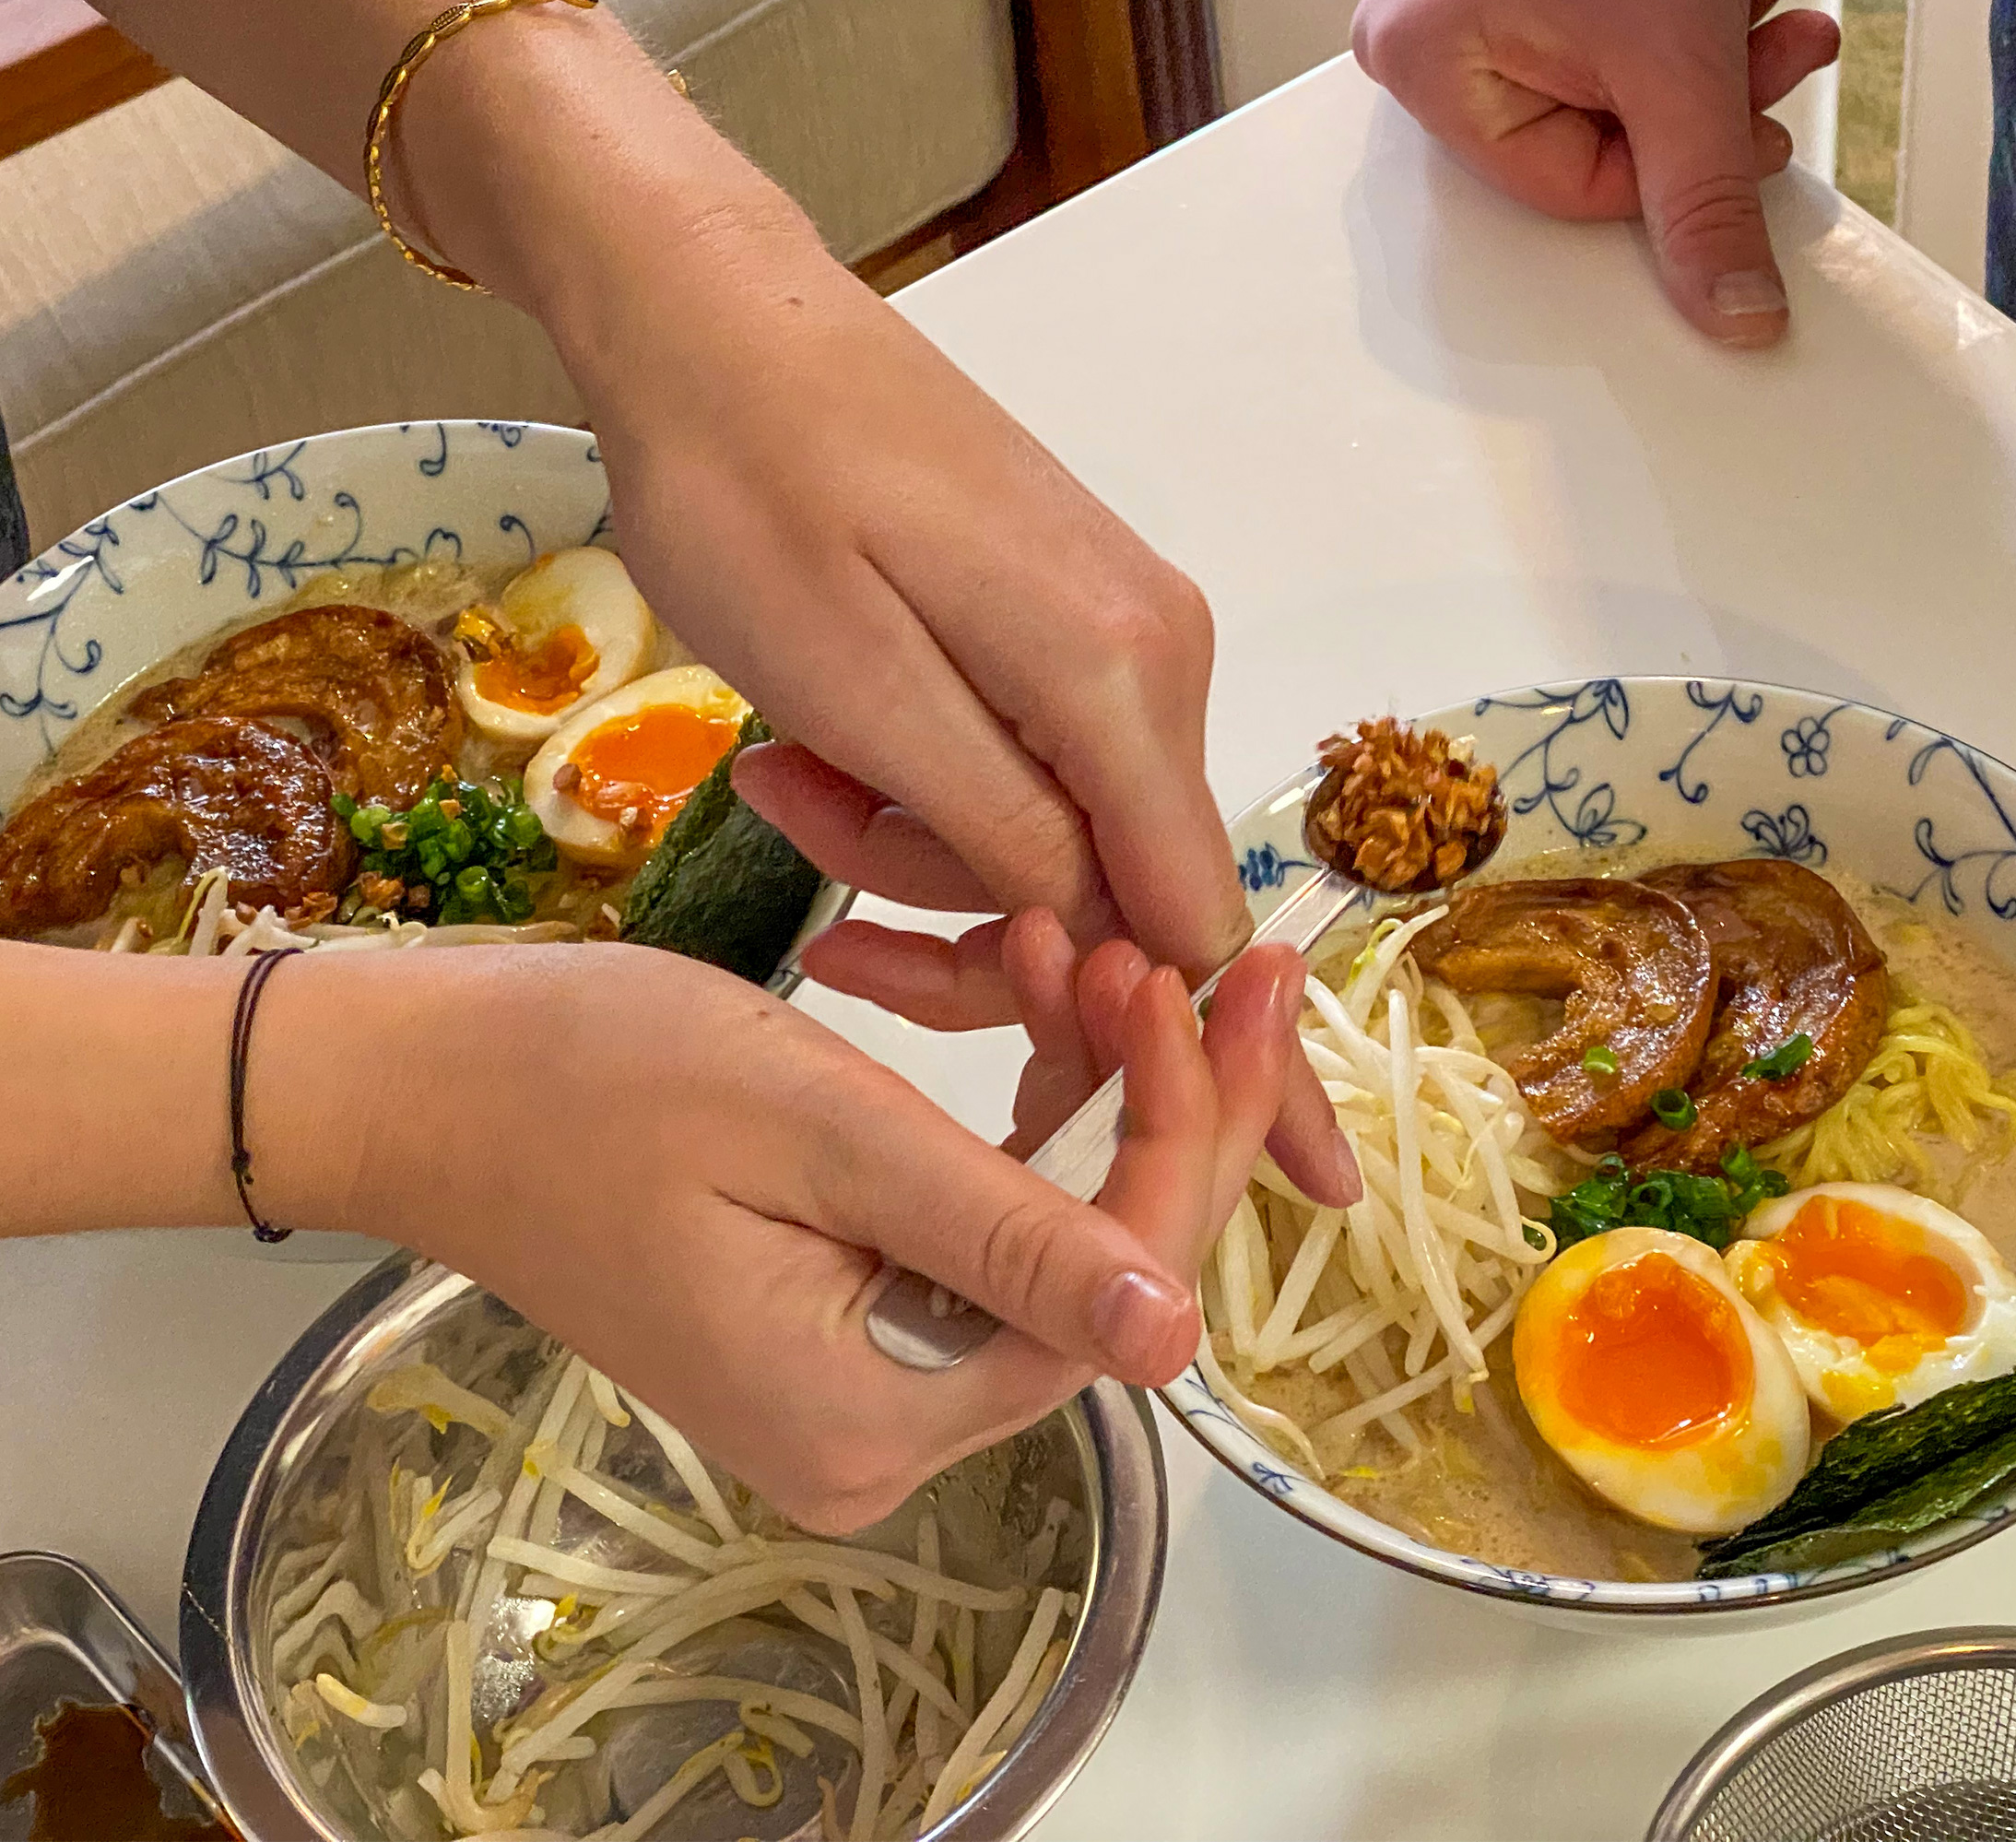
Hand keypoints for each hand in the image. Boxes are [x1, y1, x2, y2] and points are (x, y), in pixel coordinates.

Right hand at [280, 918, 1299, 1533]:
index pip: (1112, 1288)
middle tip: (1194, 947)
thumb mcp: (819, 1137)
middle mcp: (883, 1429)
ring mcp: (862, 1379)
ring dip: (1094, 1085)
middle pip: (1097, 1266)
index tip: (1229, 976)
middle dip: (1160, 1099)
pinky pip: (983, 1220)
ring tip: (1086, 943)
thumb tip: (1179, 1336)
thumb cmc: (593, 1082)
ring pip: (1053, 1231)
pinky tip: (1032, 993)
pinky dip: (1021, 1106)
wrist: (429, 1084)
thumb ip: (1002, 1240)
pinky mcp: (841, 1316)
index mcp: (876, 1413)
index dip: (1192, 1129)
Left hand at [543, 203, 1356, 1208]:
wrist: (715, 315)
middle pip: (1118, 884)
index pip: (1191, 923)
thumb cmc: (750, 491)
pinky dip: (930, 779)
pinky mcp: (1064, 610)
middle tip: (810, 887)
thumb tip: (1099, 943)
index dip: (1134, 1037)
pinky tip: (822, 731)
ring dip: (923, 841)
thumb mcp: (851, 689)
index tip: (1023, 1082)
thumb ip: (995, 828)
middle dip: (965, 921)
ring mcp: (1118, 627)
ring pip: (1061, 824)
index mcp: (1122, 680)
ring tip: (782, 773)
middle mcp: (1158, 656)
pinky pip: (1030, 754)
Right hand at [1351, 0, 1839, 344]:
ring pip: (1609, 74)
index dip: (1671, 164)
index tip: (1741, 127)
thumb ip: (1706, 201)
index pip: (1560, 186)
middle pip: (1588, 130)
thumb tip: (1730, 313)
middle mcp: (1418, 33)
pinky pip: (1604, 22)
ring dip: (1709, 42)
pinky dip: (1684, 0)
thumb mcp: (1680, 61)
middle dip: (1703, 93)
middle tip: (1778, 50)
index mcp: (1415, 67)